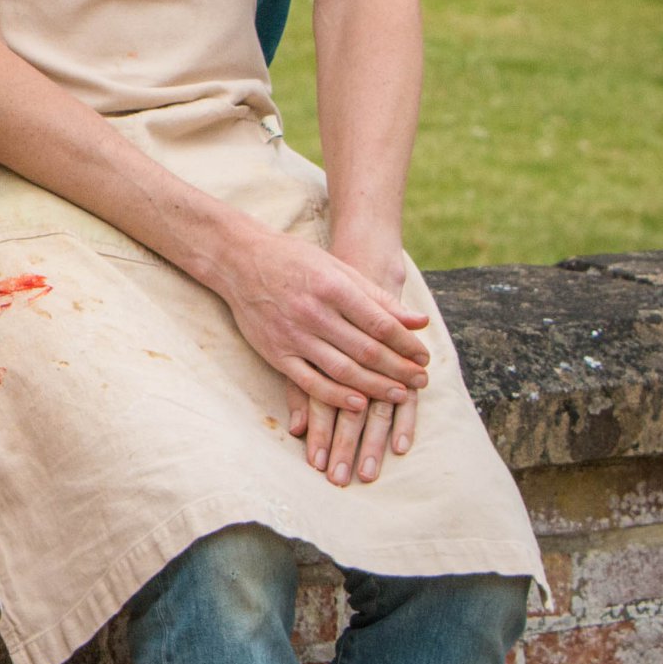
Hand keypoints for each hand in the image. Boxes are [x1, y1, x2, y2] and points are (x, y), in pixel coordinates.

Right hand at [210, 227, 430, 415]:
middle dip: (400, 369)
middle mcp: (312, 312)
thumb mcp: (337, 268)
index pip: (380, 324)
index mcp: (331, 287)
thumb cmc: (293, 260)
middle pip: (366, 351)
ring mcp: (292, 335)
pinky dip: (337, 396)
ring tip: (400, 395)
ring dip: (376, 387)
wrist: (238, 260)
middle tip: (421, 381)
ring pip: (343, 371)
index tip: (425, 357)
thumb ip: (378, 297)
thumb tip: (419, 322)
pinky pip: (310, 383)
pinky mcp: (275, 353)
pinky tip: (359, 403)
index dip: (407, 345)